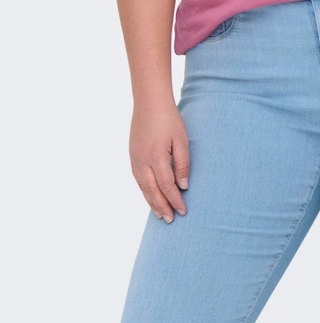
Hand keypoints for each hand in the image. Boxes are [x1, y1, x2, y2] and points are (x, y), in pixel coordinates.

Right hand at [129, 101, 189, 222]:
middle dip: (162, 207)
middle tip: (170, 220)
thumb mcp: (181, 139)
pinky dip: (145, 191)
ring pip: (143, 187)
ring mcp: (135, 159)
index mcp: (156, 157)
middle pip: (152, 191)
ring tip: (160, 214)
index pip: (167, 186)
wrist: (149, 102)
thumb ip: (183, 163)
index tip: (183, 210)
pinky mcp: (132, 156)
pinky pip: (138, 179)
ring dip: (152, 202)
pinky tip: (150, 196)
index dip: (175, 200)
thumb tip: (183, 186)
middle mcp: (142, 162)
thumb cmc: (169, 119)